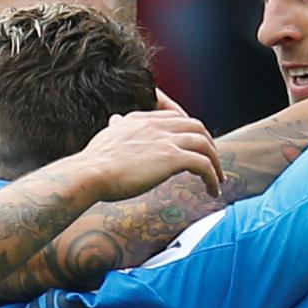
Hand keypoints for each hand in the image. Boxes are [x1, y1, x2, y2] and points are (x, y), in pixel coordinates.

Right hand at [76, 109, 221, 200]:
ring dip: (216, 162)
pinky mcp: (173, 159)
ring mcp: (166, 140)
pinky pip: (204, 165)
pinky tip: (212, 191)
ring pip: (205, 144)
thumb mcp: (107, 136)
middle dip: (208, 143)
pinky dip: (212, 177)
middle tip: (211, 161)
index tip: (195, 144)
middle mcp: (157, 125)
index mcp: (142, 119)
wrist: (90, 174)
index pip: (176, 115)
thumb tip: (116, 120)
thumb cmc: (94, 162)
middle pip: (197, 126)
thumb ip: (117, 127)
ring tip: (218, 179)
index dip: (189, 129)